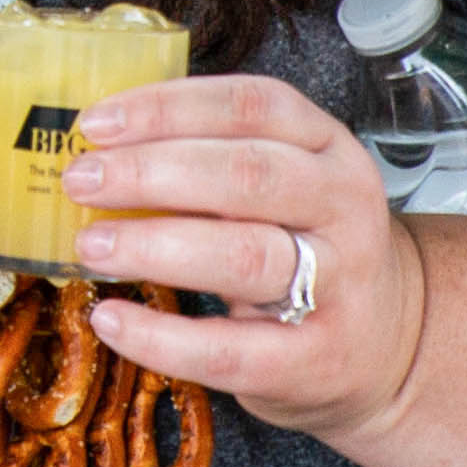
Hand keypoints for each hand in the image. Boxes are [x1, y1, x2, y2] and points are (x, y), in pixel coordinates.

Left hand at [62, 76, 428, 441]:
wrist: (386, 345)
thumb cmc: (303, 247)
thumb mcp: (279, 186)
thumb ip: (208, 159)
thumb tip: (98, 152)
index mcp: (327, 148)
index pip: (250, 106)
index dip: (167, 108)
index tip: (95, 122)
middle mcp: (343, 208)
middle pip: (245, 176)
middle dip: (149, 174)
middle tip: (81, 181)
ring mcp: (339, 286)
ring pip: (243, 255)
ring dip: (153, 246)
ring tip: (90, 244)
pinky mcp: (316, 360)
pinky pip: (229, 348)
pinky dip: (160, 337)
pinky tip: (110, 318)